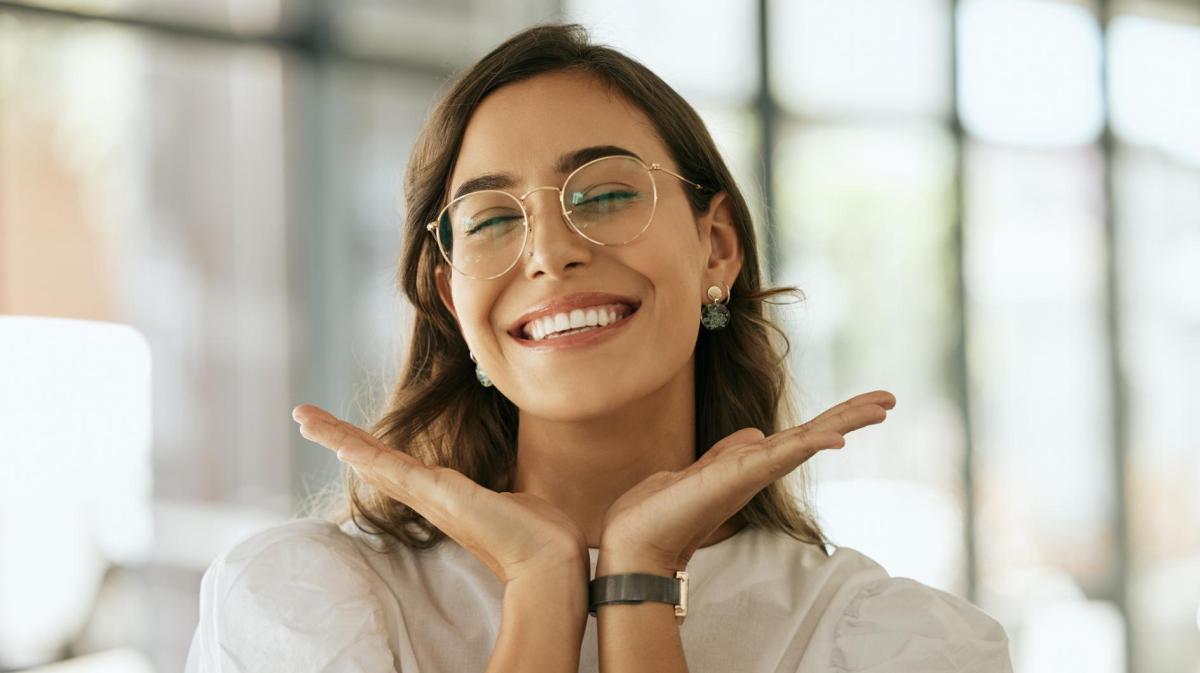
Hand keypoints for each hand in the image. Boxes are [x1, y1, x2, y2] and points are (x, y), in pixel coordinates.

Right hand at [291, 404, 588, 584]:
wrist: (550, 559)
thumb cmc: (538, 533)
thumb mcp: (513, 498)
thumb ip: (501, 490)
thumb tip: (511, 490)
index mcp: (443, 495)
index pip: (393, 464)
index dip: (365, 447)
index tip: (340, 435)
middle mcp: (429, 496)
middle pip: (371, 460)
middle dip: (336, 436)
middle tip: (302, 417)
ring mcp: (431, 497)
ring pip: (374, 461)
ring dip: (338, 437)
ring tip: (304, 418)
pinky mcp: (440, 496)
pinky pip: (395, 470)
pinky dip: (367, 455)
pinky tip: (342, 444)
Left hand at [598, 390, 896, 573]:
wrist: (634, 541)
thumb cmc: (659, 512)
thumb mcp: (698, 471)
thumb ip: (727, 453)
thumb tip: (754, 434)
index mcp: (750, 465)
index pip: (800, 435)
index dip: (832, 419)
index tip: (866, 403)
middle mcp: (758, 470)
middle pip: (814, 436)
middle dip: (851, 416)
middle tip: (891, 398)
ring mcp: (751, 474)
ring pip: (807, 441)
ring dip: (845, 422)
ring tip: (882, 406)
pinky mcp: (738, 477)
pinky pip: (781, 456)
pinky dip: (810, 445)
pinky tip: (837, 438)